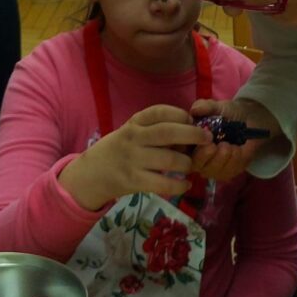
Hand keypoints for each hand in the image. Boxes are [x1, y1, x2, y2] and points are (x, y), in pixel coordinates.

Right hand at [59, 104, 211, 210]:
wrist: (90, 175)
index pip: (160, 112)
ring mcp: (133, 160)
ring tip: (192, 165)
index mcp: (134, 123)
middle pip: (168, 133)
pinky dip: (179, 185)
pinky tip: (186, 184)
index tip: (191, 120)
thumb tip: (189, 129)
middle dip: (193, 134)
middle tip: (207, 139)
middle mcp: (133, 138)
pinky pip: (162, 184)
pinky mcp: (133, 181)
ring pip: (169, 159)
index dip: (180, 115)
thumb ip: (154, 129)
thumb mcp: (131, 132)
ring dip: (187, 163)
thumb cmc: (118, 150)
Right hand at [187, 98, 282, 181]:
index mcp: (188, 142)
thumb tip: (196, 109)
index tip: (199, 138)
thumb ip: (205, 106)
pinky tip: (237, 149)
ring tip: (229, 145)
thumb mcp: (217, 107)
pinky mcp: (227, 172)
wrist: (249, 119)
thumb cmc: (227, 114)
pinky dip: (234, 159)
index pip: (179, 151)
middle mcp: (197, 157)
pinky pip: (228, 171)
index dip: (186, 147)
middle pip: (194, 165)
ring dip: (222, 157)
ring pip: (212, 170)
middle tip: (214, 145)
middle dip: (204, 156)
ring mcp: (212, 167)